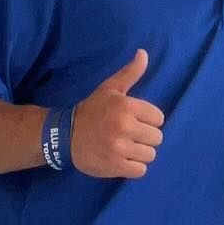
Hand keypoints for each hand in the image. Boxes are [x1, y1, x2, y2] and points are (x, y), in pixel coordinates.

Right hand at [70, 48, 164, 178]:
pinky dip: (133, 167)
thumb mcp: (110, 89)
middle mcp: (124, 126)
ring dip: (139, 154)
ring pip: (150, 155)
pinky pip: (141, 170)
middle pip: (157, 138)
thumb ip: (130, 73)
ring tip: (124, 147)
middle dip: (145, 138)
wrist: (64, 135)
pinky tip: (121, 159)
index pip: (159, 119)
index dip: (148, 121)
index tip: (133, 121)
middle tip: (127, 136)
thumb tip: (143, 53)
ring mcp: (120, 147)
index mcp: (127, 106)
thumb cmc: (92, 111)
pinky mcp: (115, 166)